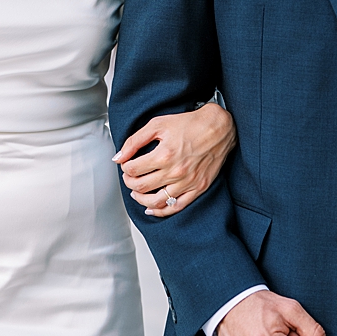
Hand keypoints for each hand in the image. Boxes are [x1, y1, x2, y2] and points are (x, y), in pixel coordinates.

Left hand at [116, 102, 236, 216]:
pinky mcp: (198, 188)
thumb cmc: (189, 124)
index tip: (126, 164)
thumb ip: (134, 141)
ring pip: (157, 201)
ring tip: (136, 192)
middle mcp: (175, 172)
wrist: (218, 128)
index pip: (133, 169)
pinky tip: (152, 209)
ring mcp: (188, 182)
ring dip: (141, 199)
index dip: (125, 168)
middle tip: (129, 177)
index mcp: (164, 155)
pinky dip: (162, 211)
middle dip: (129, 182)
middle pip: (142, 186)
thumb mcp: (157, 125)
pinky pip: (177, 206)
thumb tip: (118, 157)